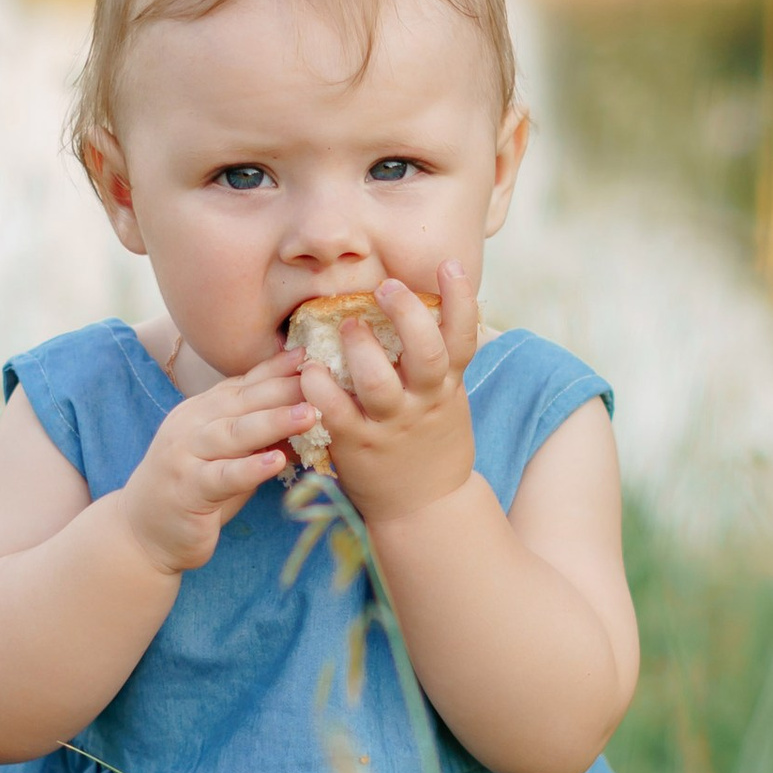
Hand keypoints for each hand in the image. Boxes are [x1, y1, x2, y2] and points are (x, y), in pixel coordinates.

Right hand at [118, 353, 311, 574]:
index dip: (276, 369)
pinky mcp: (187, 490)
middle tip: (321, 378)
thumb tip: (309, 414)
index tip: (309, 354)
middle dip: (284, 389)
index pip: (243, 384)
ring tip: (309, 414)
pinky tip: (276, 461)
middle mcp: (191, 425)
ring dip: (273, 421)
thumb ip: (259, 434)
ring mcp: (186, 455)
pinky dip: (250, 468)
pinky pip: (223, 476)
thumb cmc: (195, 491)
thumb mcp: (228, 454)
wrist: (142, 533)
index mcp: (202, 410)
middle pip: (243, 402)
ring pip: (234, 433)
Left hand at [303, 265, 480, 527]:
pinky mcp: (357, 445)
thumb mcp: (447, 398)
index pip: (463, 337)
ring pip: (378, 383)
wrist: (425, 508)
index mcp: (446, 385)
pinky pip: (336, 412)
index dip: (461, 299)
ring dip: (361, 350)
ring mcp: (390, 425)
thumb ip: (439, 360)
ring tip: (346, 324)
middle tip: (387, 286)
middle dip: (407, 315)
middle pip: (425, 352)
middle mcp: (423, 402)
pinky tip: (308, 368)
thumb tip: (434, 305)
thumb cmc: (431, 442)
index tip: (449, 264)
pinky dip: (320, 388)